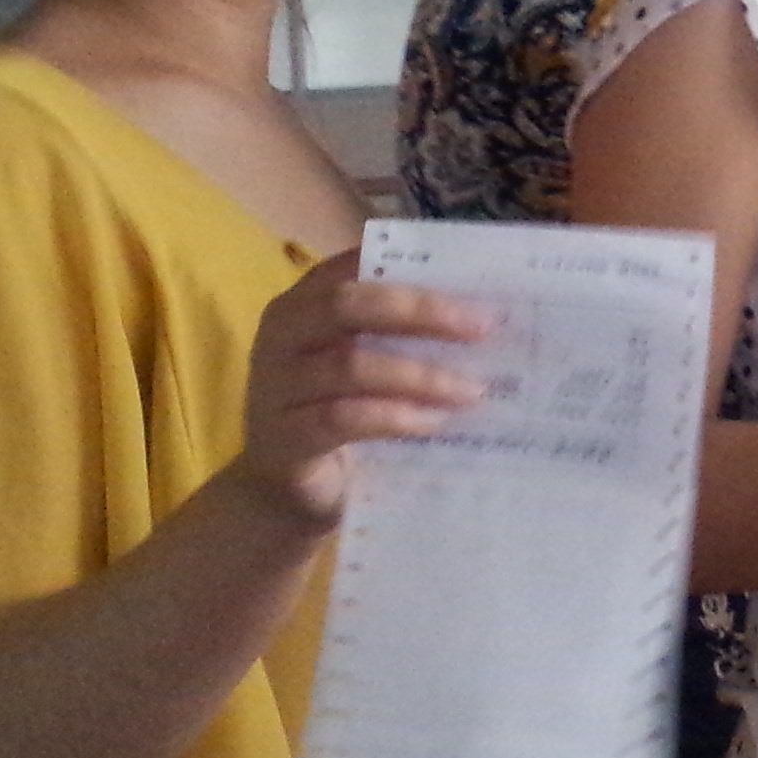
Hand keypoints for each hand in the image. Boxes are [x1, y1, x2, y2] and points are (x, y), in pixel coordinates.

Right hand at [224, 250, 488, 528]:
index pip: (352, 265)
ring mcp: (276, 386)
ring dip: (420, 376)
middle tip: (481, 327)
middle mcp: (282, 335)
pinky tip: (433, 422)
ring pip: (351, 366)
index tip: (471, 275)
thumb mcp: (367, 364)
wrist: (285, 493)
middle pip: (347, 304)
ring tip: (472, 390)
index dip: (409, 264)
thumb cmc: (337, 413)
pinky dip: (394, 417)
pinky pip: (342, 418)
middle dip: (420, 312)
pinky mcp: (284, 438)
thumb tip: (481, 312)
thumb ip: (401, 335)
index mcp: (304, 303)